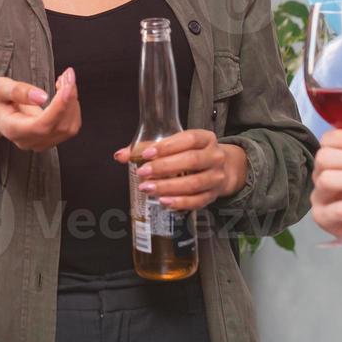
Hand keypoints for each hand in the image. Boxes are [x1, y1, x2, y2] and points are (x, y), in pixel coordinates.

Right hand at [0, 69, 80, 154]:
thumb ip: (18, 91)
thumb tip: (42, 97)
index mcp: (13, 129)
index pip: (43, 125)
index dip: (60, 107)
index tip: (68, 86)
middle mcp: (28, 141)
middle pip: (61, 126)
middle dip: (69, 98)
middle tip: (67, 74)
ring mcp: (40, 142)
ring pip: (70, 127)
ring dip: (73, 101)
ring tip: (64, 80)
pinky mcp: (49, 137)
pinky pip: (70, 126)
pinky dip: (72, 106)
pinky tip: (64, 91)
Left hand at [112, 130, 245, 210]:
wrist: (221, 169)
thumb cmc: (191, 154)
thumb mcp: (176, 145)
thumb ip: (147, 148)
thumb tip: (120, 155)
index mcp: (205, 138)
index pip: (189, 139)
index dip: (168, 146)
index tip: (147, 153)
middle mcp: (214, 156)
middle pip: (191, 161)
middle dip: (164, 168)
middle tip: (142, 173)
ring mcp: (216, 177)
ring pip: (194, 183)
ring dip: (168, 187)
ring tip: (148, 188)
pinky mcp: (214, 195)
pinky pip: (198, 201)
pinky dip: (180, 202)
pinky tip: (164, 202)